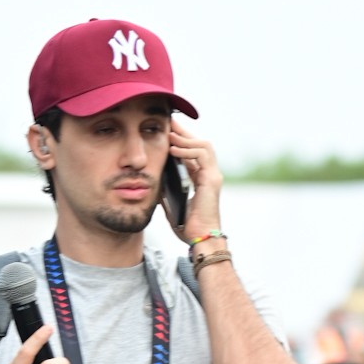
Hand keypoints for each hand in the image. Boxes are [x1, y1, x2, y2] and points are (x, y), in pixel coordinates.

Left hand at [167, 119, 224, 244]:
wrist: (200, 240)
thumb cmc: (188, 227)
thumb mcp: (171, 204)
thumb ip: (165, 191)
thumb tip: (151, 181)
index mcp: (201, 179)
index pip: (192, 152)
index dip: (181, 140)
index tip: (166, 131)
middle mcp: (210, 175)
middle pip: (200, 143)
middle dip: (184, 132)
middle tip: (168, 123)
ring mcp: (213, 176)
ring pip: (204, 145)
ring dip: (185, 139)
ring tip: (170, 135)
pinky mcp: (212, 180)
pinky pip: (202, 156)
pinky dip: (188, 150)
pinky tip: (174, 150)